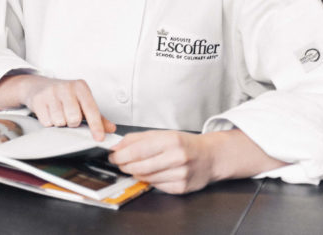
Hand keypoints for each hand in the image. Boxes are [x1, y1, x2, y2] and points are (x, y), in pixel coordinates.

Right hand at [0, 74, 115, 140]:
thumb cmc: (64, 96)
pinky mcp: (38, 99)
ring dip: (59, 123)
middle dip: (72, 123)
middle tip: (69, 117)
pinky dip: (49, 122)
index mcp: (80, 87)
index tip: (99, 138)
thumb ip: (97, 116)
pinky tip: (49, 113)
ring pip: (59, 121)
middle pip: (74, 118)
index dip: (96, 126)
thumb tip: (111, 129)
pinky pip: (47, 122)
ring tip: (58, 113)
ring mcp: (51, 92)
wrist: (39, 86)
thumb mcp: (82, 102)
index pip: (91, 109)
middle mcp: (66, 87)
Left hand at [109, 128, 285, 193]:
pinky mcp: (182, 188)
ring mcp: (181, 175)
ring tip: (133, 166)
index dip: (121, 154)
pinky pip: (156, 186)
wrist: (209, 157)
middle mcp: (177, 158)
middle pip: (140, 166)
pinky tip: (151, 173)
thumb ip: (138, 139)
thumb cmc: (184, 144)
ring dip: (135, 173)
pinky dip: (149, 180)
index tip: (112, 155)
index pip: (138, 150)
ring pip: (146, 177)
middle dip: (124, 165)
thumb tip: (117, 145)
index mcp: (171, 141)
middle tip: (119, 162)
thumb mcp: (162, 134)